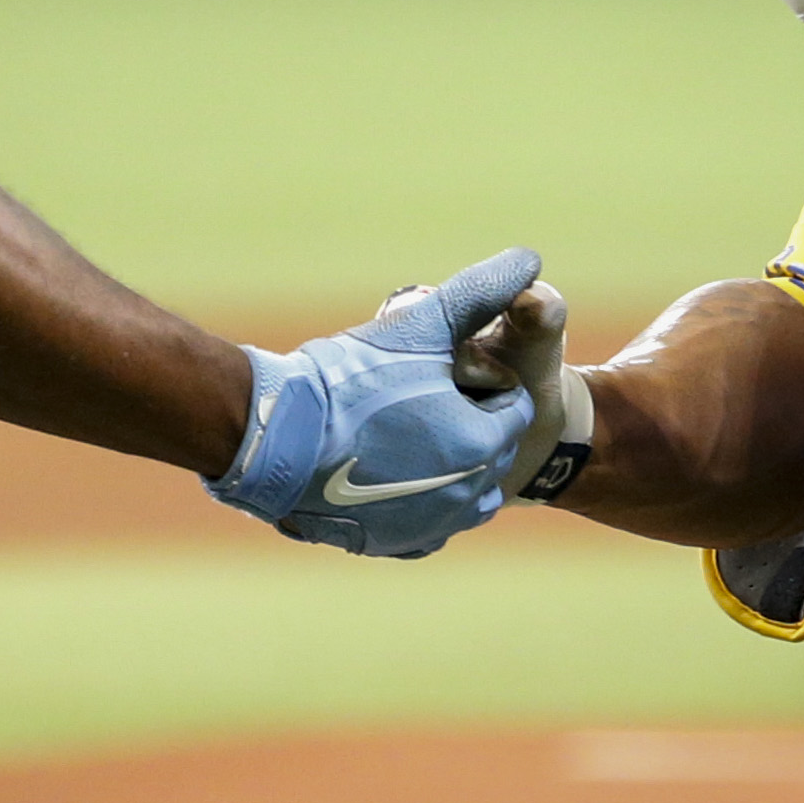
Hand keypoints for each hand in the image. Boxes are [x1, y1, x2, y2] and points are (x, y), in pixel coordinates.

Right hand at [216, 249, 540, 555]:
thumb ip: (479, 291)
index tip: (431, 370)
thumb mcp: (419, 324)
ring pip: (464, 492)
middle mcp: (467, 494)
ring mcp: (431, 526)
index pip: (511, 406)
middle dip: (464, 422)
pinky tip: (384, 473)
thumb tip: (528, 257)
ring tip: (399, 432)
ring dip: (448, 465)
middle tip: (409, 397)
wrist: (275, 441)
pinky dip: (417, 502)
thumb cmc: (349, 379)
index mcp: (483, 442)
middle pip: (490, 449)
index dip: (475, 379)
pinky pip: (426, 524)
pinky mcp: (393, 545)